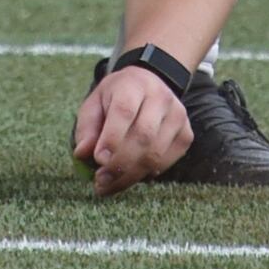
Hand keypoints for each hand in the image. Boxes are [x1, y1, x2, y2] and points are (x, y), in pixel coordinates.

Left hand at [74, 62, 192, 194]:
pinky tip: (131, 174)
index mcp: (133, 84)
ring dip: (130, 176)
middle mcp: (160, 97)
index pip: (124, 111)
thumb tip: (82, 155)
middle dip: (119, 165)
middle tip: (100, 182)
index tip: (98, 160)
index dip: (112, 138)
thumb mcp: (94, 104)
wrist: (149, 84)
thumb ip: (87, 129)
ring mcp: (177, 116)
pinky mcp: (186, 134)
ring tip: (109, 185)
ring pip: (155, 154)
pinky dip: (146, 174)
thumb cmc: (116, 98)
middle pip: (143, 136)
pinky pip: (166, 163)